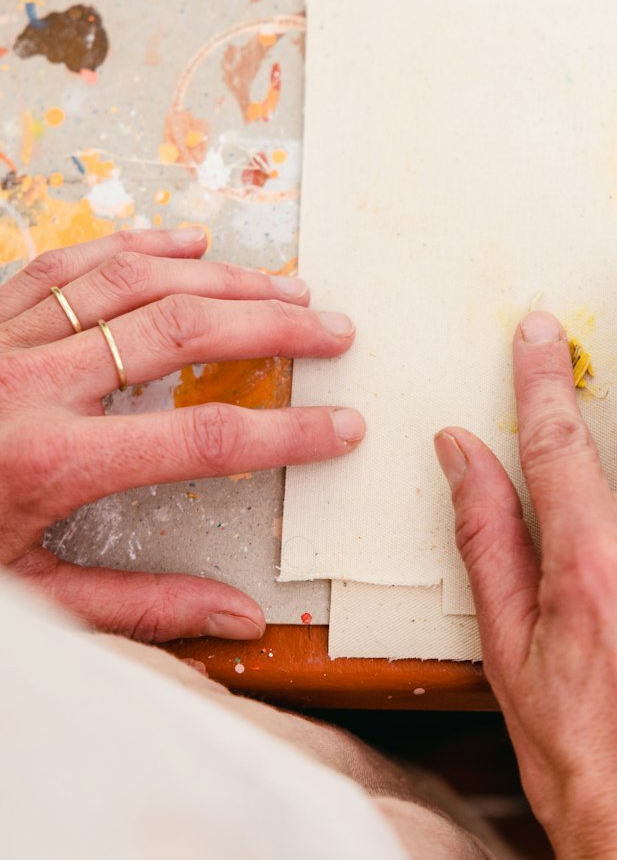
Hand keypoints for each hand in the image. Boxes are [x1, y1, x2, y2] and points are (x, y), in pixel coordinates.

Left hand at [0, 228, 363, 642]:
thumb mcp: (28, 599)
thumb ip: (138, 607)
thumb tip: (237, 618)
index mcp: (45, 462)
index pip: (201, 441)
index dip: (287, 433)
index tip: (342, 426)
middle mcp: (26, 384)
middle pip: (178, 329)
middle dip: (271, 325)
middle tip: (334, 329)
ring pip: (129, 280)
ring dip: (218, 276)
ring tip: (284, 283)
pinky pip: (66, 263)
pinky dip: (134, 244)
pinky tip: (185, 241)